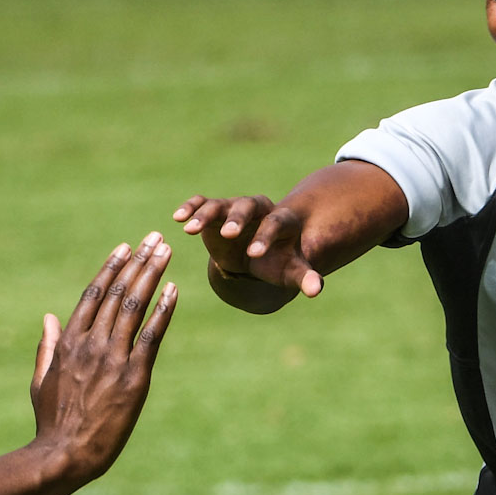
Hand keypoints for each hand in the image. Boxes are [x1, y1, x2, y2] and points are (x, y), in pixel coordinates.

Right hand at [29, 234, 177, 476]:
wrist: (64, 455)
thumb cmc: (52, 422)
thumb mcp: (41, 380)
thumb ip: (48, 345)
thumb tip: (48, 316)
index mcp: (68, 342)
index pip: (93, 295)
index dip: (111, 268)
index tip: (125, 247)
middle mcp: (91, 344)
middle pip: (118, 293)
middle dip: (138, 262)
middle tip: (154, 238)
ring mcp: (112, 359)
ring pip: (134, 307)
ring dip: (152, 275)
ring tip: (166, 252)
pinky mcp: (134, 378)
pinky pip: (151, 336)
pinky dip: (163, 310)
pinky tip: (174, 291)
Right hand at [171, 194, 324, 296]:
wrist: (259, 254)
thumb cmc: (277, 261)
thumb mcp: (290, 270)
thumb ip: (304, 277)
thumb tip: (317, 290)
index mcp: (282, 220)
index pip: (275, 224)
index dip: (266, 238)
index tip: (255, 255)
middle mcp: (258, 208)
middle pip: (249, 206)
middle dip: (238, 219)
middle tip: (229, 234)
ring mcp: (235, 207)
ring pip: (221, 204)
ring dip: (206, 214)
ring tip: (190, 230)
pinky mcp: (216, 211)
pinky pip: (202, 203)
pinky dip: (191, 208)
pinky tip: (178, 218)